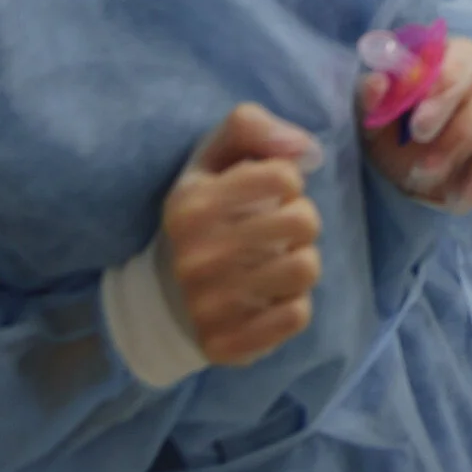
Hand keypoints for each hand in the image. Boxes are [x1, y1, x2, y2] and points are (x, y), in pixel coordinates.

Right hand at [162, 104, 323, 366]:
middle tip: (281, 229)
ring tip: (277, 260)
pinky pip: (296, 316)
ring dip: (301, 261)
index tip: (271, 191)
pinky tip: (269, 296)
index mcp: (190, 204)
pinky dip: (292, 303)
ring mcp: (207, 305)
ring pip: (306, 268)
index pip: (285, 176)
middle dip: (301, 219)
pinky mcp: (224, 344)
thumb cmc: (205, 210)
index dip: (289, 180)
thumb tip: (307, 151)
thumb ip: (253, 127)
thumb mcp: (216, 156)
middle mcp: (195, 257)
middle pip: (304, 221)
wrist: (164, 292)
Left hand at [363, 37, 471, 212]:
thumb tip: (377, 83)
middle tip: (426, 172)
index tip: (418, 130)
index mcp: (449, 58)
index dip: (446, 89)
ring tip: (453, 201)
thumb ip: (371, 100)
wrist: (415, 168)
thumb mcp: (373, 122)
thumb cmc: (394, 136)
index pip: (462, 57)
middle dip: (460, 138)